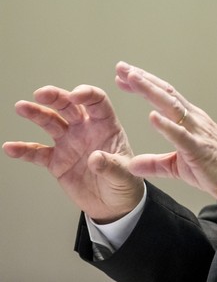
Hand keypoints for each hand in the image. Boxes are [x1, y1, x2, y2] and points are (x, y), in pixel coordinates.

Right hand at [3, 85, 144, 222]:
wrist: (113, 204)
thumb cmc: (125, 182)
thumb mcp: (124, 175)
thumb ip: (111, 165)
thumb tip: (95, 158)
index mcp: (107, 126)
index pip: (97, 102)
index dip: (87, 95)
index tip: (75, 95)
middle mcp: (86, 130)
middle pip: (70, 106)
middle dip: (56, 97)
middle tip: (41, 93)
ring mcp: (69, 143)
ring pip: (51, 123)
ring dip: (36, 114)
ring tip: (22, 107)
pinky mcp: (56, 161)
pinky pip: (37, 153)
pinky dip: (24, 150)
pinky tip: (11, 147)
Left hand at [115, 62, 216, 198]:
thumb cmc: (212, 168)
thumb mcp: (177, 166)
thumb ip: (155, 163)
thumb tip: (132, 164)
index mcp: (189, 119)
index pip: (165, 96)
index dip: (145, 84)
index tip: (124, 76)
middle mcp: (193, 118)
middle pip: (165, 93)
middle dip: (143, 79)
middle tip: (122, 67)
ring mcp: (196, 131)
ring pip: (171, 106)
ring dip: (150, 91)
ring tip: (133, 79)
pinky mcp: (198, 148)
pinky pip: (180, 135)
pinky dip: (166, 125)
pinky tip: (152, 116)